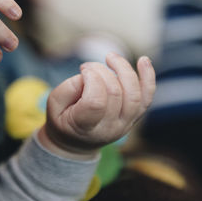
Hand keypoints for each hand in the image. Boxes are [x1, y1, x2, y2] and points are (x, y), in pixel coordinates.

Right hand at [40, 53, 155, 158]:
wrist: (77, 142)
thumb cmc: (63, 120)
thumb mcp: (53, 106)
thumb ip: (68, 88)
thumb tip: (90, 75)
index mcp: (86, 127)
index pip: (96, 102)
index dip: (91, 79)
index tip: (82, 71)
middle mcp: (110, 128)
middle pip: (115, 93)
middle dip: (101, 71)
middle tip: (87, 67)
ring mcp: (126, 123)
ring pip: (134, 94)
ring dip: (123, 69)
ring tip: (110, 57)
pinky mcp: (135, 116)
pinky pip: (147, 97)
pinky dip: (148, 77)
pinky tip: (143, 60)